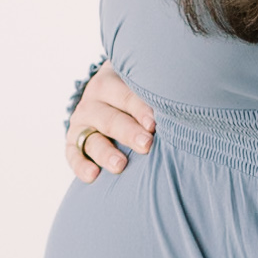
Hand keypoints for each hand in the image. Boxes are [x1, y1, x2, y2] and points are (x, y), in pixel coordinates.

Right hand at [67, 64, 154, 180]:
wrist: (109, 96)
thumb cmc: (137, 93)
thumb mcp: (141, 85)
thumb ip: (156, 94)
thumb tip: (184, 107)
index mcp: (112, 81)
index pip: (126, 95)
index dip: (140, 109)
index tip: (154, 124)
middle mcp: (94, 100)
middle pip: (110, 118)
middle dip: (128, 133)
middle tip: (146, 145)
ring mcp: (82, 121)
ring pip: (91, 138)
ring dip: (105, 152)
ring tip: (120, 165)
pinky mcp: (73, 140)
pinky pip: (73, 154)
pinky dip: (81, 165)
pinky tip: (93, 176)